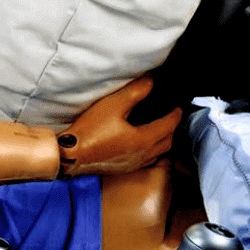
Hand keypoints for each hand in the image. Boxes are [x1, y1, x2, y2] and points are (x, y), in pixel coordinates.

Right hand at [57, 76, 181, 176]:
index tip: (178, 107)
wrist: (72, 155)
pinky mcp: (124, 168)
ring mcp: (134, 164)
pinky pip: (147, 160)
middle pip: (168, 142)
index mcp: (144, 139)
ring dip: (163, 141)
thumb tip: (151, 81)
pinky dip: (152, 150)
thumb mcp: (113, 105)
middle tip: (170, 117)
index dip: (176, 114)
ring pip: (159, 153)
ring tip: (159, 130)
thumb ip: (135, 92)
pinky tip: (142, 144)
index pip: (169, 125)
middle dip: (172, 129)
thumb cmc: (90, 131)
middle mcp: (143, 154)